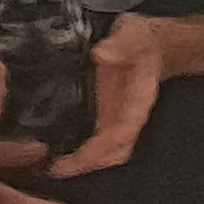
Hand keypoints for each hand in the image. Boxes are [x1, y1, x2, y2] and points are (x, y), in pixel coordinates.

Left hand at [58, 11, 181, 179]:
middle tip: (58, 169)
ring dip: (83, 164)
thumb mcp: (131, 34)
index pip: (124, 130)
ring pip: (107, 152)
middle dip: (89, 164)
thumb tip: (101, 54)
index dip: (103, 145)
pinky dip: (80, 154)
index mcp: (138, 100)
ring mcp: (116, 119)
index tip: (82, 155)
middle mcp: (128, 116)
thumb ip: (119, 44)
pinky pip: (96, 143)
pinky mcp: (104, 117)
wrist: (150, 45)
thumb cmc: (141, 41)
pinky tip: (58, 154)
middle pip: (115, 151)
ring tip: (54, 168)